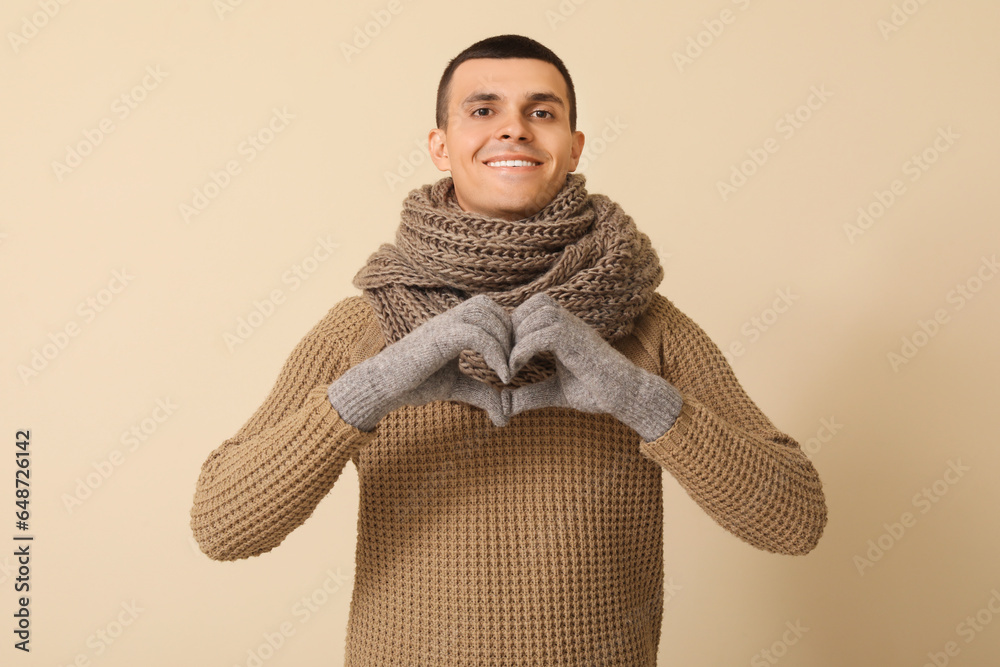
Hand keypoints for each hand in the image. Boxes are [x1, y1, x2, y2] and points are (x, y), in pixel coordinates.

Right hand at [328, 295, 512, 430]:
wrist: (382, 388)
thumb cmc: (414, 384)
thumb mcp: (458, 388)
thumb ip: (482, 394)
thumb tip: (506, 416)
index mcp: (453, 324)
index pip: (487, 308)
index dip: (505, 329)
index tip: (511, 360)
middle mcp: (448, 319)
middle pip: (488, 306)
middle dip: (508, 332)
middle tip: (513, 364)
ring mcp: (441, 326)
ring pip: (484, 316)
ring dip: (504, 343)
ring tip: (507, 372)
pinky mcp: (437, 339)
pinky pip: (474, 335)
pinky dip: (494, 353)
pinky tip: (500, 377)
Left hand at [501, 292, 681, 440]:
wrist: (626, 396)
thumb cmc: (595, 392)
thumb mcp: (554, 393)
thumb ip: (530, 394)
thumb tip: (504, 404)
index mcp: (566, 329)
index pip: (536, 306)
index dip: (517, 324)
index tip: (507, 353)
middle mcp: (571, 323)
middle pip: (534, 304)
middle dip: (513, 328)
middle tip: (505, 357)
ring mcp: (576, 329)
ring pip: (536, 315)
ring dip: (517, 338)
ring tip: (511, 364)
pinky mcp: (578, 341)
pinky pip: (543, 335)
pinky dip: (523, 350)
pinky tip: (517, 369)